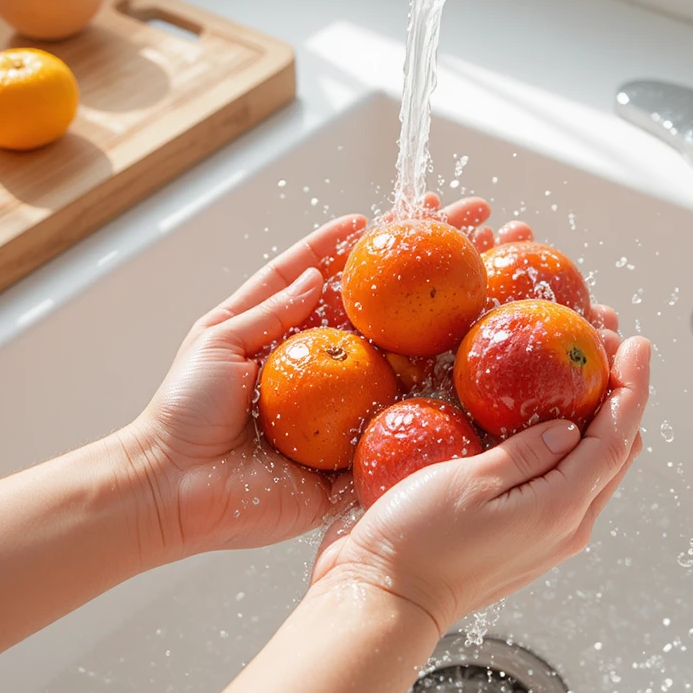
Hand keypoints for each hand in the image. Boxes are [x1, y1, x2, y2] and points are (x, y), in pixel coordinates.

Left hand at [120, 197, 516, 566]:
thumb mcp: (217, 341)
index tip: (428, 201)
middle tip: (495, 226)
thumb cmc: (185, 409)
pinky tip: (498, 368)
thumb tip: (318, 274)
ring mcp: (361, 403)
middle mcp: (344, 358)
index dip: (392, 233)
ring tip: (516, 277)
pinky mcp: (365, 451)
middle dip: (451, 262)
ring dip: (471, 318)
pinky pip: (415, 426)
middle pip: (406, 304)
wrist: (176, 491)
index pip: (358, 269)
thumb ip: (269, 307)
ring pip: (424, 356)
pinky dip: (456, 400)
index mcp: (307, 324)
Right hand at [311, 329, 650, 632]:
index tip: (637, 343)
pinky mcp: (526, 537)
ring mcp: (548, 535)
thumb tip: (570, 425)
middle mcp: (566, 526)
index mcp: (560, 509)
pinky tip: (550, 417)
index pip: (615, 439)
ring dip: (600, 417)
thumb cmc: (417, 543)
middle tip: (608, 344)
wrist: (384, 600)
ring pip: (594, 467)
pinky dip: (573, 443)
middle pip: (616, 452)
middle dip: (621, 395)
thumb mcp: (470, 481)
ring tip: (587, 370)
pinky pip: (567, 481)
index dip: (632, 386)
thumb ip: (526, 451)